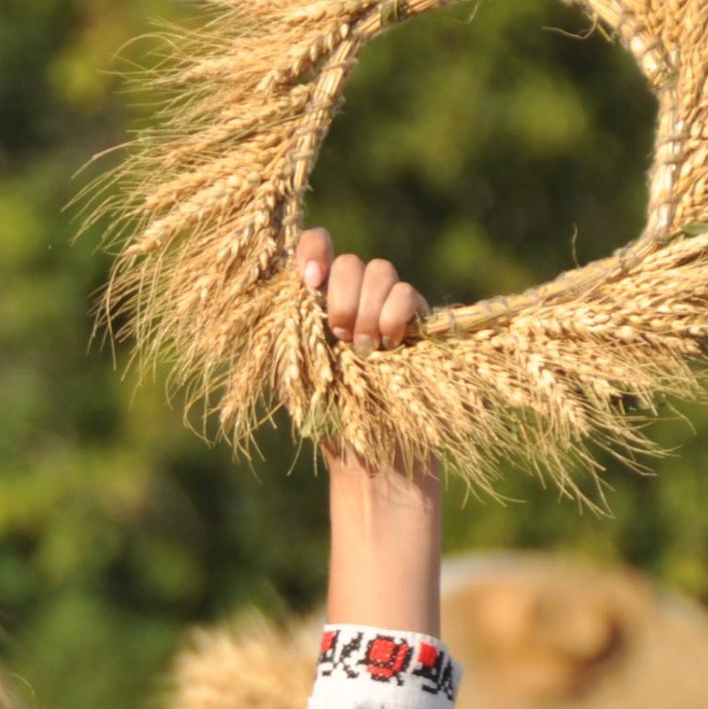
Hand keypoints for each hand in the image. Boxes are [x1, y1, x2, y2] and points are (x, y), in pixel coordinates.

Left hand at [293, 233, 440, 627]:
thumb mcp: (292, 373)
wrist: (373, 460)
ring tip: (366, 352)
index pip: (315, 250)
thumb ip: (288, 324)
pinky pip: (408, 295)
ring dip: (368, 309)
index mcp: (316, 308)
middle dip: (342, 296)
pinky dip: (396, 314)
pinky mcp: (419, 328)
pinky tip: (391, 346)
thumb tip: (290, 279)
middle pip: (350, 261)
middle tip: (342, 339)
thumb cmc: (328, 423)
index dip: (314, 248)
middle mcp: (352, 303)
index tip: (309, 278)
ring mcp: (388, 313)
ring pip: (381, 270)